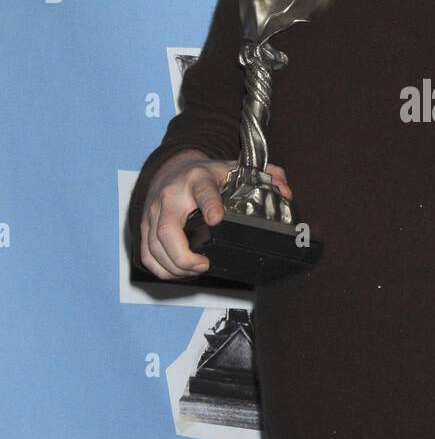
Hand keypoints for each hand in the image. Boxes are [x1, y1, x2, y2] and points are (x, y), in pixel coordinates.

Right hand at [138, 153, 293, 280]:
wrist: (173, 168)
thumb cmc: (205, 174)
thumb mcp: (235, 169)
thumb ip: (266, 176)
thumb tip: (286, 191)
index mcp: (197, 179)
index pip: (203, 191)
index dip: (209, 205)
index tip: (217, 220)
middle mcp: (171, 196)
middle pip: (167, 230)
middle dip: (184, 256)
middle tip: (204, 264)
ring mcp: (154, 212)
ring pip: (154, 248)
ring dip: (175, 267)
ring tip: (196, 270)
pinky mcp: (144, 226)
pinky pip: (147, 255)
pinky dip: (162, 269)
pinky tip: (180, 270)